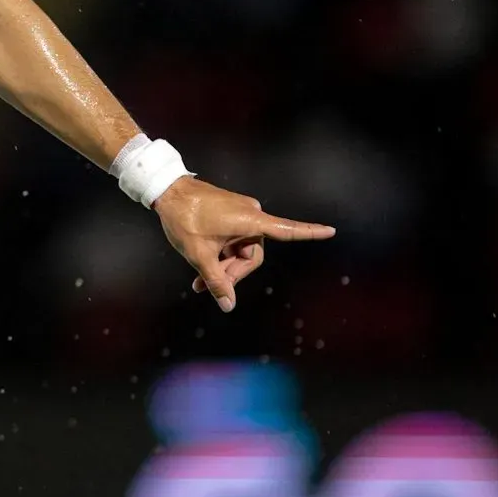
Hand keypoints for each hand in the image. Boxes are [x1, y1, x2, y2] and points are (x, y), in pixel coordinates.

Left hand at [153, 176, 335, 312]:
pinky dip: (220, 255)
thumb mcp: (199, 255)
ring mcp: (240, 213)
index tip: (331, 230)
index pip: (287, 230)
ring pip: (240, 250)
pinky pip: (233, 240)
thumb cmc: (184, 219)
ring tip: (199, 283)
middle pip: (252, 255)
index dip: (309, 233)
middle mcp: (251, 214)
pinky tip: (201, 271)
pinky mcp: (230, 213)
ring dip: (223, 267)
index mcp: (250, 221)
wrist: (166, 190)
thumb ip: (216, 281)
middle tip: (206, 287)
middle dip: (232, 274)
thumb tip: (229, 305)